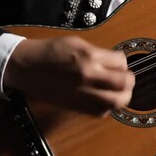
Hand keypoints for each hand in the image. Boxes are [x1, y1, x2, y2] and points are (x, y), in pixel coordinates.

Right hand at [3, 36, 134, 115]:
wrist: (26, 67)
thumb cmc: (50, 52)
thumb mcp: (77, 43)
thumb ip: (99, 53)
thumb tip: (117, 63)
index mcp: (89, 57)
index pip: (121, 62)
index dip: (123, 62)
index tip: (119, 63)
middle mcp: (88, 76)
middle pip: (123, 84)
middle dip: (129, 81)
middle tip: (127, 79)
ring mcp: (83, 93)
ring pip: (115, 102)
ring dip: (122, 97)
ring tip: (119, 92)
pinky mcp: (76, 106)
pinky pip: (100, 112)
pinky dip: (107, 107)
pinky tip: (104, 100)